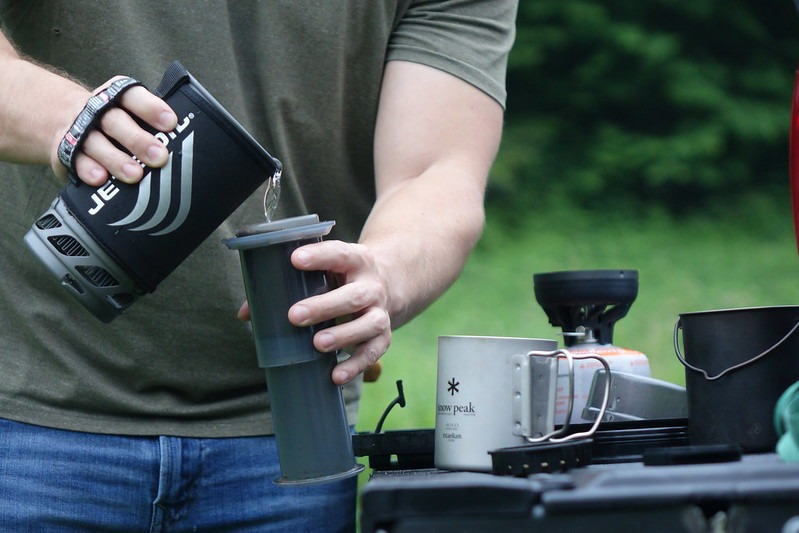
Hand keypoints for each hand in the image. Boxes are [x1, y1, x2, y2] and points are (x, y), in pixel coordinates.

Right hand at [51, 76, 177, 185]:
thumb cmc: (113, 121)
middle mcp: (96, 110)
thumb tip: (189, 147)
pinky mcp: (64, 151)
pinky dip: (87, 169)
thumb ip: (152, 126)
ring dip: (115, 159)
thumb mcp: (129, 113)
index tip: (170, 123)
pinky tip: (100, 179)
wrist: (62, 118)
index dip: (151, 108)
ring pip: (96, 142)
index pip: (133, 96)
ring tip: (135, 174)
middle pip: (116, 122)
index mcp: (116, 96)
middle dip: (138, 140)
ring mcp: (78, 130)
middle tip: (159, 156)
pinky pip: (75, 160)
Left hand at [237, 240, 391, 384]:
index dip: (319, 256)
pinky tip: (335, 375)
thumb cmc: (342, 278)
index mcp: (356, 260)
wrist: (389, 285)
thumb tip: (245, 314)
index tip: (294, 260)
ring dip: (343, 335)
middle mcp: (372, 286)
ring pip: (368, 324)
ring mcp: (380, 312)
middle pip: (353, 295)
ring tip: (317, 343)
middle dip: (324, 306)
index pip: (339, 254)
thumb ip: (286, 286)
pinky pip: (372, 352)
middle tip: (294, 315)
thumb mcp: (325, 271)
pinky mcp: (383, 337)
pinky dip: (355, 366)